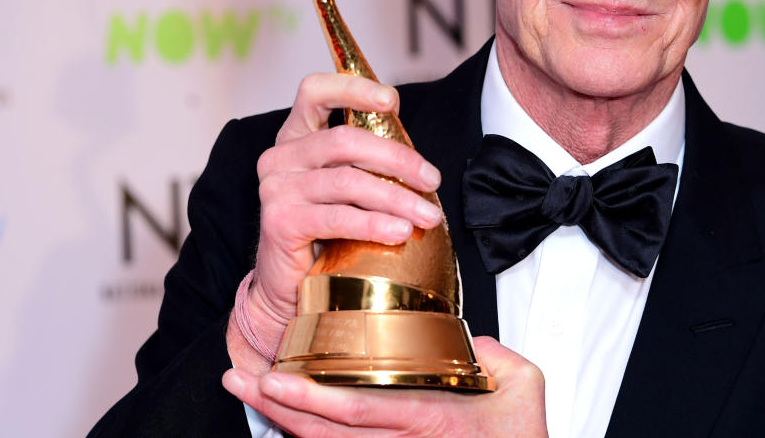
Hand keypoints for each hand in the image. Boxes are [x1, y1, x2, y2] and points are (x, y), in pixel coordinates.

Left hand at [223, 336, 547, 437]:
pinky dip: (307, 433)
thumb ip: (497, 354)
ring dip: (282, 419)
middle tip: (239, 377)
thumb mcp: (525, 385)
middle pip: (326, 433)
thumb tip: (471, 337)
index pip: (359, 410)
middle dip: (278, 406)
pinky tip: (282, 412)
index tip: (272, 376)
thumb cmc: (524, 435)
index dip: (310, 397)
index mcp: (431, 419)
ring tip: (246, 386)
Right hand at [227, 73, 444, 372]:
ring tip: (428, 216)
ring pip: (348, 181)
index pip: (315, 91)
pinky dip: (375, 224)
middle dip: (397, 158)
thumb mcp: (343, 187)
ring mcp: (277, 189)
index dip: (353, 88)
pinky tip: (400, 232)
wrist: (286, 287)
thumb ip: (366, 163)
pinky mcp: (281, 222)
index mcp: (296, 136)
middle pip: (345, 140)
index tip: (392, 100)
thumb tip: (419, 161)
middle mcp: (280, 156)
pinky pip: (338, 217)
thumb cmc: (323, 232)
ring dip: (397, 198)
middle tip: (431, 180)